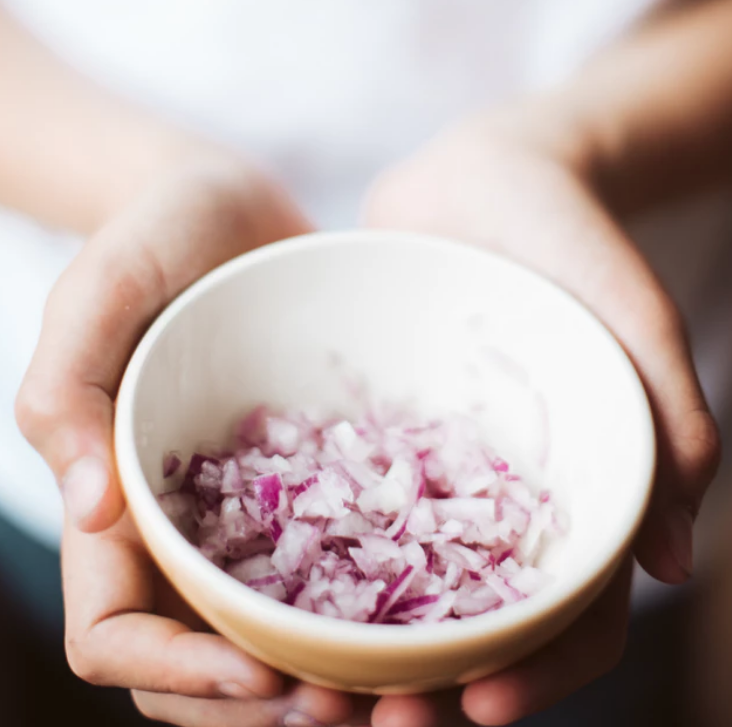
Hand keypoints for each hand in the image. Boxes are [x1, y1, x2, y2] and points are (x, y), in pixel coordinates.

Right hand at [15, 157, 355, 726]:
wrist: (234, 211)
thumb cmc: (154, 236)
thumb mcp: (99, 289)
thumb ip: (67, 388)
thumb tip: (87, 508)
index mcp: (118, 508)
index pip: (118, 635)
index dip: (179, 676)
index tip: (266, 680)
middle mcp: (186, 529)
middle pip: (206, 663)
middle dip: (268, 709)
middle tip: (359, 711)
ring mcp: (253, 513)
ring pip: (279, 635)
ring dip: (332, 681)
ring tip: (409, 691)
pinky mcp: (314, 483)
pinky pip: (342, 565)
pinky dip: (376, 610)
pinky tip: (438, 613)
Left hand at [363, 111, 720, 723]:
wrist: (484, 180)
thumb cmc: (572, 243)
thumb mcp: (635, 318)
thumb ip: (672, 422)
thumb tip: (671, 565)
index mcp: (564, 496)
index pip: (565, 617)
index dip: (534, 673)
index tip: (474, 707)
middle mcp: (490, 500)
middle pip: (467, 621)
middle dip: (428, 683)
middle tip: (376, 724)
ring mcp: (424, 472)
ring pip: (392, 583)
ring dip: (357, 644)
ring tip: (307, 688)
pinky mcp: (367, 433)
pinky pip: (335, 503)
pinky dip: (306, 554)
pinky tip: (261, 587)